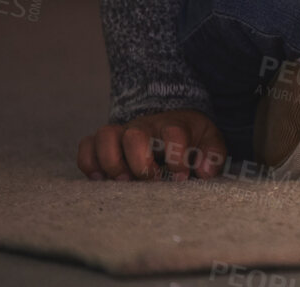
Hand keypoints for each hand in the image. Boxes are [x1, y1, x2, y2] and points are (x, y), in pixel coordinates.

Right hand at [77, 109, 227, 180]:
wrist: (171, 119)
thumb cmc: (190, 135)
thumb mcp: (209, 140)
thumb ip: (213, 154)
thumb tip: (204, 171)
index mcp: (174, 124)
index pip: (173, 133)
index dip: (176, 156)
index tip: (181, 177)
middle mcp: (145, 126)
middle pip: (134, 134)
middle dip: (139, 161)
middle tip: (149, 180)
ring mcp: (123, 132)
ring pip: (105, 135)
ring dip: (110, 161)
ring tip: (122, 181)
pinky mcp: (105, 141)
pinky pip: (86, 145)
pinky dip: (89, 163)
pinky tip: (101, 179)